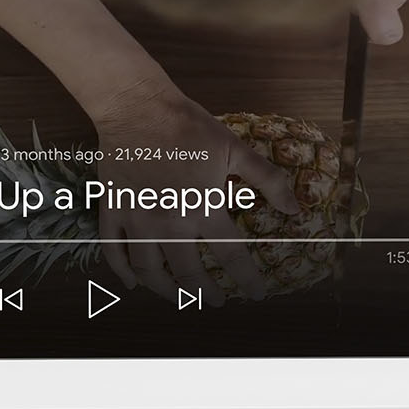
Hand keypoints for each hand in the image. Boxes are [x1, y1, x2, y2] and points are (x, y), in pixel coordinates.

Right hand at [88, 89, 302, 302]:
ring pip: (150, 271)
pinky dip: (122, 272)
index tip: (255, 295)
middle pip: (188, 274)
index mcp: (203, 208)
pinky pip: (113, 251)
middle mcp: (170, 223)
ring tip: (178, 299)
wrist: (137, 107)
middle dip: (204, 294)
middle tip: (214, 302)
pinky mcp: (113, 211)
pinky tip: (132, 283)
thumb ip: (267, 180)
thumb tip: (295, 209)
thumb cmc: (188, 125)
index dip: (247, 280)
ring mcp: (137, 220)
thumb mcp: (235, 148)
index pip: (231, 257)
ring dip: (166, 292)